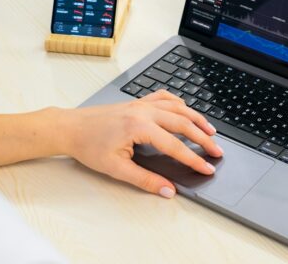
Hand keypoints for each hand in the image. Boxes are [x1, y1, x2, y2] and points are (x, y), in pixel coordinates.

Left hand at [60, 90, 222, 197]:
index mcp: (140, 127)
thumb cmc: (88, 146)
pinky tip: (185, 109)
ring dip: (196, 118)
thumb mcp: (116, 168)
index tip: (207, 168)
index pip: (175, 146)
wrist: (70, 128)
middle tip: (217, 151)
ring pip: (177, 107)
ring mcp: (141, 104)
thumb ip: (145, 180)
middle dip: (203, 138)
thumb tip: (167, 190)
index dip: (194, 159)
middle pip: (183, 123)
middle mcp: (144, 111)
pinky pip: (164, 97)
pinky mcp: (136, 102)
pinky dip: (178, 103)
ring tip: (210, 130)